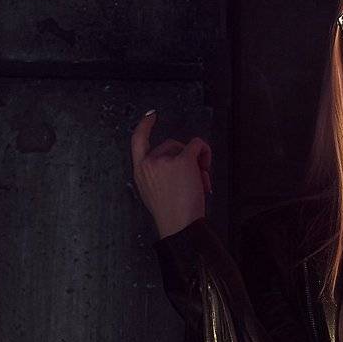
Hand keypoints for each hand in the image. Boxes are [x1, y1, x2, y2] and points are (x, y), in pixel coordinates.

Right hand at [130, 110, 211, 238]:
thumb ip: (159, 175)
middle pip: (171, 145)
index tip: (151, 116)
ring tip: (200, 182)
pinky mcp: (183, 160)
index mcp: (140, 172)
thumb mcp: (154, 193)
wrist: (179, 226)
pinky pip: (197, 144)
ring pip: (186, 147)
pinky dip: (205, 151)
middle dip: (184, 157)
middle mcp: (150, 163)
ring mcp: (165, 160)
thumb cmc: (171, 215)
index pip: (136, 141)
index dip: (144, 126)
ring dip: (197, 160)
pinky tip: (206, 165)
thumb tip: (180, 163)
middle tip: (194, 178)